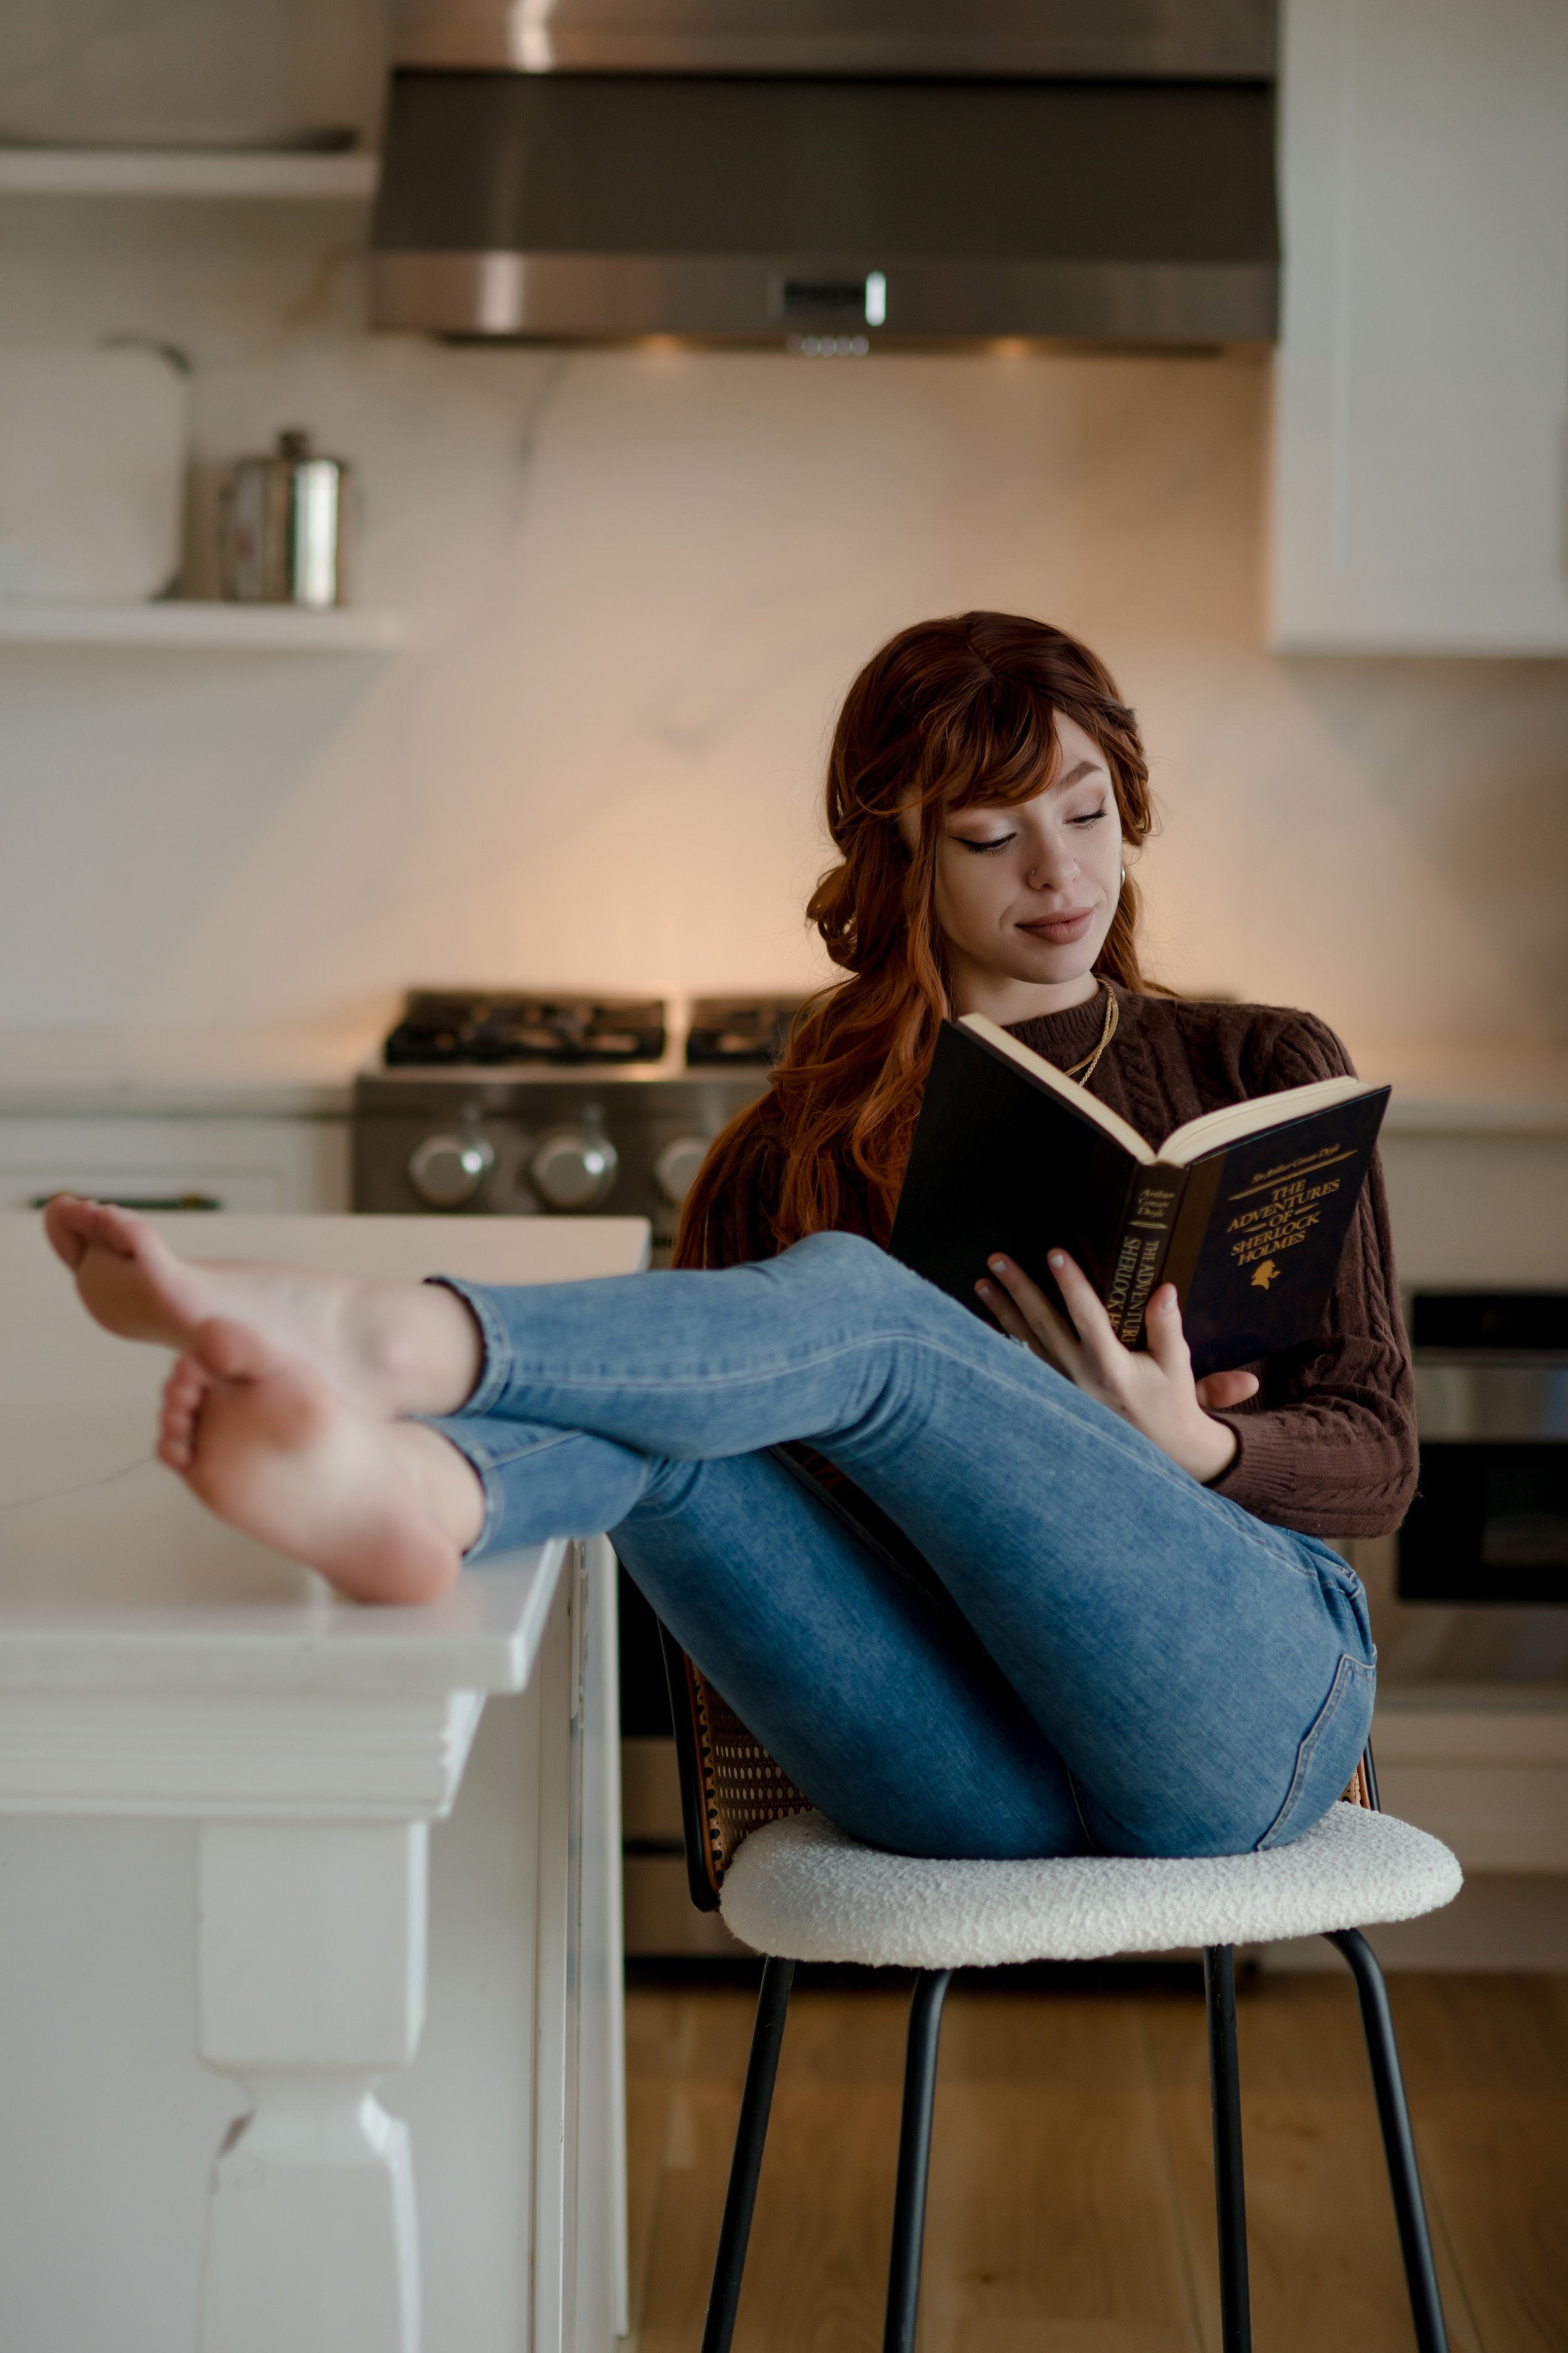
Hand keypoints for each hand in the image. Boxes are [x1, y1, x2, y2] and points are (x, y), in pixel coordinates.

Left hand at [975, 1250, 1259, 1484]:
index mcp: (1111, 1367)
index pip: (1088, 1317)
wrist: (1159, 1446)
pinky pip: (1024, 1365)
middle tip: (996, 1259)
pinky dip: (1004, 1343)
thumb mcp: (1176, 1363)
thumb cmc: (1169, 1399)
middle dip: (1019, 1289)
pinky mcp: (1055, 1394)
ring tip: (982, 1283)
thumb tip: (1163, 1289)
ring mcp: (1063, 1387)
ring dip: (1003, 1312)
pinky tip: (986, 1324)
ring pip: (1027, 1343)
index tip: (1054, 1254)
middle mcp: (1080, 1376)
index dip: (1071, 1284)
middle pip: (1044, 1325)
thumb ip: (1166, 1325)